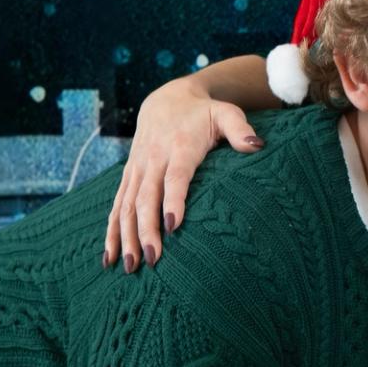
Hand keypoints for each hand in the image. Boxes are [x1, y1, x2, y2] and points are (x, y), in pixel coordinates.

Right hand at [102, 77, 262, 270]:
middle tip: (152, 260)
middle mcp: (153, 160)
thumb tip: (257, 145)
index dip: (173, 200)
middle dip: (146, 230)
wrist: (166, 99)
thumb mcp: (226, 113)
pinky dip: (111, 232)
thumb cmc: (204, 113)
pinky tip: (110, 257)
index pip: (175, 177)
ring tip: (130, 267)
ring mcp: (137, 170)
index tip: (173, 226)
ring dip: (126, 237)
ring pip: (126, 206)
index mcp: (178, 148)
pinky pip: (116, 206)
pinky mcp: (128, 177)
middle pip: (146, 198)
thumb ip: (241, 129)